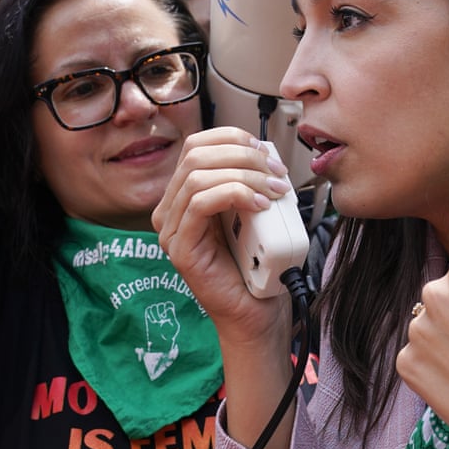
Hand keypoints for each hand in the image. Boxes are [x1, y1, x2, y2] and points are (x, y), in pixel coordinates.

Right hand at [151, 127, 293, 342]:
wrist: (258, 310)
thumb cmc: (258, 261)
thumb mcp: (257, 208)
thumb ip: (250, 180)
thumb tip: (264, 152)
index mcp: (186, 194)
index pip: (198, 145)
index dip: (233, 138)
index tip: (266, 151)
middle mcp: (171, 209)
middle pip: (197, 155)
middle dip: (244, 155)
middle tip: (277, 172)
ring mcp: (171, 230)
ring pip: (199, 176)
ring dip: (245, 175)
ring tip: (274, 190)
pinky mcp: (179, 249)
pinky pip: (199, 204)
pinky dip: (235, 195)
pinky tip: (259, 205)